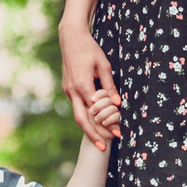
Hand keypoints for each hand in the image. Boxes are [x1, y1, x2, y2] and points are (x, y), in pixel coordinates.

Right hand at [60, 23, 120, 150]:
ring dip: (89, 126)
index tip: (116, 134)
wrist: (70, 38)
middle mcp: (73, 92)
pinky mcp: (68, 89)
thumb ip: (110, 86)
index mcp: (82, 86)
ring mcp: (68, 91)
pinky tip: (95, 120)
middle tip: (102, 147)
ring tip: (102, 136)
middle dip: (92, 135)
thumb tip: (118, 104)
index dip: (105, 126)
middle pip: (81, 120)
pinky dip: (86, 115)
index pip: (94, 113)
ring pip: (78, 114)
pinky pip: (77, 106)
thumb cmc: (89, 49)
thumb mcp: (104, 66)